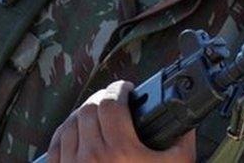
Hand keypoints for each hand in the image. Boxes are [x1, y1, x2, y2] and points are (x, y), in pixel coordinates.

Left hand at [45, 80, 195, 162]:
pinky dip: (65, 132)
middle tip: (114, 100)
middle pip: (89, 109)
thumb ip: (183, 142)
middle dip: (102, 98)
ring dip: (83, 113)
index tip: (127, 89)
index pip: (111, 102)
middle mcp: (92, 157)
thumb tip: (188, 123)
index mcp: (121, 150)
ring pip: (69, 123)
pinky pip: (55, 144)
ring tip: (97, 113)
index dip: (119, 89)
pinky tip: (77, 131)